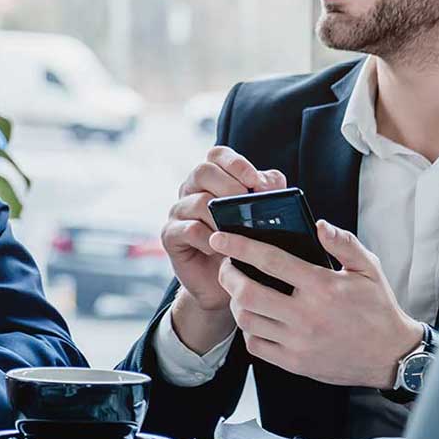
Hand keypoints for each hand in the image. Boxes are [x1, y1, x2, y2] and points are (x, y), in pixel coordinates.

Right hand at [162, 147, 284, 351]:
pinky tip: (222, 250)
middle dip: (230, 187)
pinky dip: (210, 239)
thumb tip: (267, 183)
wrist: (227, 284)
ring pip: (198, 201)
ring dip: (223, 217)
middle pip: (203, 171)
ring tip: (239, 234)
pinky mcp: (171, 236)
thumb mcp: (262, 216)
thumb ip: (267, 193)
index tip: (256, 181)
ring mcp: (178, 212)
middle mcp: (191, 190)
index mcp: (213, 179)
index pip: (217, 155)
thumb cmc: (246, 245)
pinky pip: (190, 230)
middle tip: (248, 206)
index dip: (236, 163)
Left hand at [211, 220, 423, 388]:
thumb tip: (320, 225)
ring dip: (236, 302)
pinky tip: (256, 318)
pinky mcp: (295, 363)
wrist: (391, 356)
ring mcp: (299, 342)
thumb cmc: (378, 309)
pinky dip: (248, 330)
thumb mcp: (369, 269)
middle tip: (227, 267)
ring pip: (247, 320)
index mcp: (322, 287)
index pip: (270, 261)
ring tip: (240, 291)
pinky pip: (255, 345)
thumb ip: (344, 244)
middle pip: (247, 293)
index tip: (220, 237)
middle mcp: (307, 315)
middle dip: (228, 276)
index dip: (239, 246)